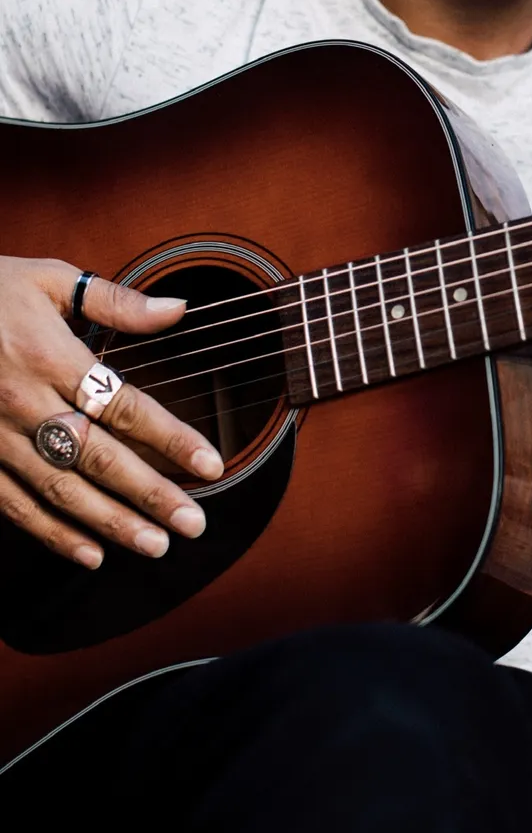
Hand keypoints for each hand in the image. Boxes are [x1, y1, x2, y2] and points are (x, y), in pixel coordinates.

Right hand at [0, 257, 223, 567]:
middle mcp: (24, 402)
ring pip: (59, 489)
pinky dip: (51, 534)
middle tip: (194, 523)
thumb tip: (178, 309)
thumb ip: (116, 301)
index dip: (171, 438)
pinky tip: (89, 553)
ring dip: (110, 522)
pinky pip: (14, 504)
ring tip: (156, 545)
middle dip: (150, 494)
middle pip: (98, 457)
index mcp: (50, 356)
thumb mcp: (49, 279)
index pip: (124, 405)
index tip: (212, 464)